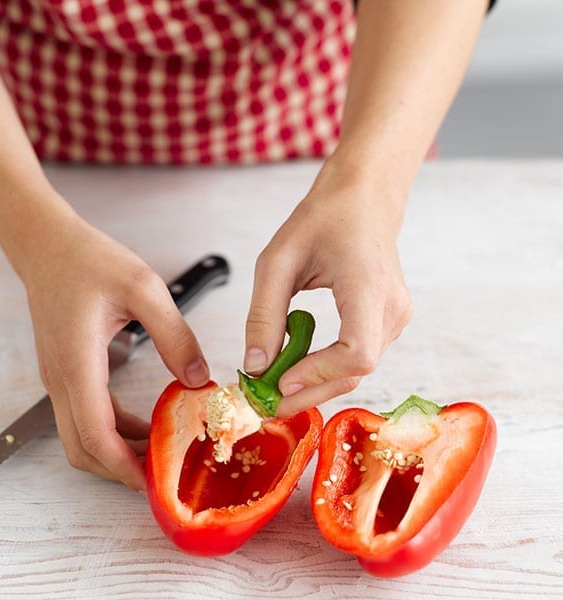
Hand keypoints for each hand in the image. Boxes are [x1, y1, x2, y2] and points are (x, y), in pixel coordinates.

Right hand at [23, 211, 208, 489]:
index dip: (124, 466)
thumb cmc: (90, 260)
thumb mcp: (143, 289)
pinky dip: (114, 429)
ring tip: (162, 451)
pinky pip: (87, 415)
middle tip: (164, 473)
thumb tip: (199, 380)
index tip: (155, 482)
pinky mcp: (66, 371)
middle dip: (121, 469)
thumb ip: (174, 335)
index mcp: (78, 363)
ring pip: (82, 436)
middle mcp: (62, 379)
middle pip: (83, 448)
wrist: (48, 246)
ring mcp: (60, 378)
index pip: (95, 434)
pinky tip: (146, 422)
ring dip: (118, 451)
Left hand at [244, 159, 411, 415]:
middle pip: (355, 372)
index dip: (317, 375)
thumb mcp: (277, 261)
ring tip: (276, 377)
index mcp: (369, 286)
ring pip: (356, 370)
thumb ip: (264, 316)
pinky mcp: (390, 320)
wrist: (363, 199)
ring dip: (316, 380)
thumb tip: (256, 366)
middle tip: (267, 400)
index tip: (280, 381)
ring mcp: (396, 316)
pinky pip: (358, 356)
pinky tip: (300, 359)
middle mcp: (392, 308)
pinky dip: (327, 366)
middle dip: (308, 390)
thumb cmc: (323, 219)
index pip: (357, 354)